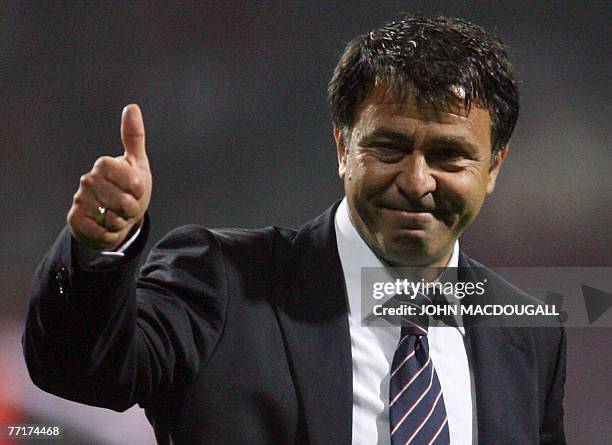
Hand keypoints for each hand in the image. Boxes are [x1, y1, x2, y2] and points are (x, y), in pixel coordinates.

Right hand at [67, 104, 151, 250]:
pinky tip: (107, 227)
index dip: (140, 190)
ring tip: (117, 215)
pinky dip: (110, 234)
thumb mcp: (137, 164)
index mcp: (104, 164)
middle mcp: (88, 179)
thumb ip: (134, 137)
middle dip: (133, 209)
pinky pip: (101, 233)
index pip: (134, 182)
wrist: (113, 217)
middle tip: (128, 206)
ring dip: (122, 222)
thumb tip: (132, 107)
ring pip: (113, 219)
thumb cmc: (129, 189)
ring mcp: (79, 199)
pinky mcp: (74, 219)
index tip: (137, 189)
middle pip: (125, 203)